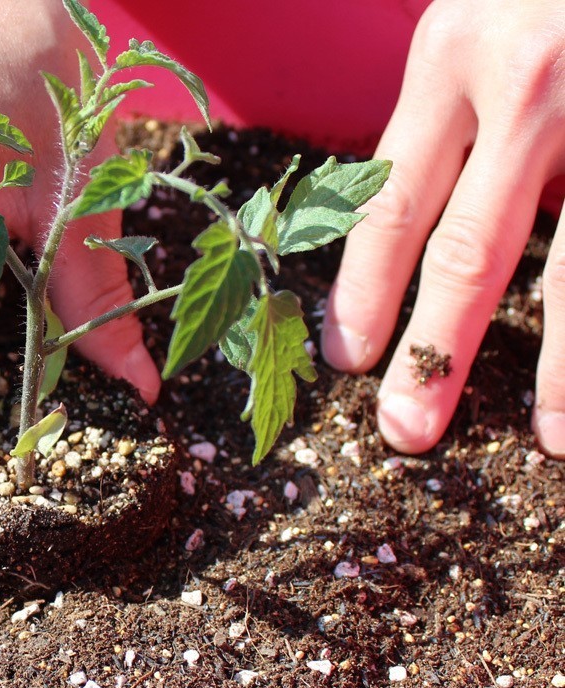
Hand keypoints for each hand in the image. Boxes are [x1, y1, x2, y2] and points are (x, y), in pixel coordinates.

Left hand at [321, 0, 564, 455]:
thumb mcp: (471, 27)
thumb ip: (448, 118)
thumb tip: (414, 242)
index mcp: (453, 58)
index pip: (389, 202)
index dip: (364, 291)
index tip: (349, 359)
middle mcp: (531, 85)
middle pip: (472, 250)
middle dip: (437, 352)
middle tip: (408, 429)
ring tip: (555, 441)